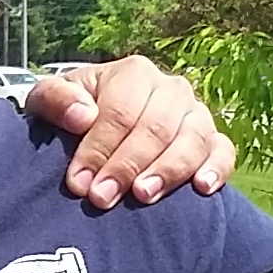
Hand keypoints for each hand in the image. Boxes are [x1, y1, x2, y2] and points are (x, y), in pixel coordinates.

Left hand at [26, 57, 238, 209]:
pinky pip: (223, 151)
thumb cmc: (72, 114)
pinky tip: (201, 189)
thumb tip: (82, 116)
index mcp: (134, 73)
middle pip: (156, 128)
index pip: (121, 112)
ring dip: (168, 170)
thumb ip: (55, 100)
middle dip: (127, 166)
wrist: (94, 126)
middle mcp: (171, 89)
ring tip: (144, 196)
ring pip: (192, 140)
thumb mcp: (49, 101)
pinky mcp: (213, 140)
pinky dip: (216, 169)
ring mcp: (196, 114)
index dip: (99, 148)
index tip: (79, 183)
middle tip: (102, 198)